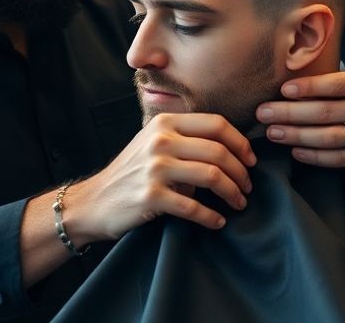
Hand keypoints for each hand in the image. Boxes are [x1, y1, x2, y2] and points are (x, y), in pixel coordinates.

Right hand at [63, 113, 255, 242]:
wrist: (94, 201)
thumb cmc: (131, 173)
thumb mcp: (153, 142)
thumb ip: (185, 137)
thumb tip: (230, 146)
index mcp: (165, 123)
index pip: (216, 124)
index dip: (241, 143)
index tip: (250, 161)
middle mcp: (160, 141)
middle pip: (218, 150)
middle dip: (241, 172)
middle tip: (247, 187)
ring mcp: (155, 168)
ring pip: (211, 175)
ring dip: (232, 193)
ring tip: (238, 203)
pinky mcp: (150, 197)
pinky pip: (193, 207)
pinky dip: (212, 217)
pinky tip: (218, 222)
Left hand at [255, 0, 344, 167]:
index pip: (335, 85)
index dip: (309, 88)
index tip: (283, 89)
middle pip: (325, 113)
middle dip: (290, 114)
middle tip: (262, 112)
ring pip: (328, 139)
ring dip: (296, 137)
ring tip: (270, 132)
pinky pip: (337, 159)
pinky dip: (314, 156)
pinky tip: (293, 150)